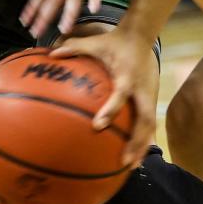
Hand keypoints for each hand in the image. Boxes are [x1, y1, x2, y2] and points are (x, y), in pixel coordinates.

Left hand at [51, 30, 156, 167]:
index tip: (98, 126)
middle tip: (123, 161)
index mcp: (127, 76)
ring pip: (149, 126)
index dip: (110, 110)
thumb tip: (51, 54)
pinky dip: (143, 140)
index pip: (120, 95)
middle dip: (136, 142)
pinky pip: (149, 123)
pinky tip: (134, 156)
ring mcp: (150, 95)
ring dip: (142, 147)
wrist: (140, 36)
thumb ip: (73, 47)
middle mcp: (141, 89)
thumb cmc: (114, 41)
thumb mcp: (94, 42)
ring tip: (130, 167)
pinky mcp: (151, 99)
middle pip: (144, 120)